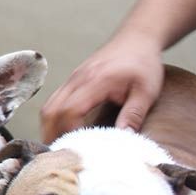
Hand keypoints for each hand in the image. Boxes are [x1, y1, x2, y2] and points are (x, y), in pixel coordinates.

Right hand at [39, 30, 164, 142]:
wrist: (137, 38)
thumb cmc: (144, 63)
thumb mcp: (146, 91)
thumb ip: (133, 115)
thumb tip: (123, 140)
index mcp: (95, 81)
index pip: (70, 110)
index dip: (69, 132)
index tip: (77, 150)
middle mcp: (78, 79)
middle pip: (51, 110)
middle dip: (52, 135)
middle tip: (61, 157)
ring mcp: (72, 78)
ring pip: (48, 106)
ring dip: (50, 128)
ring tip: (61, 147)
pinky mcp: (73, 80)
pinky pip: (54, 101)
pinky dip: (54, 119)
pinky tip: (64, 132)